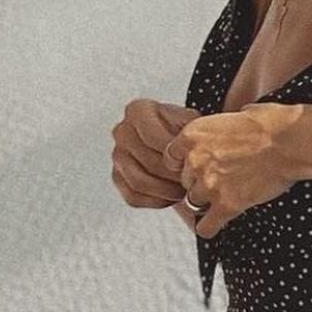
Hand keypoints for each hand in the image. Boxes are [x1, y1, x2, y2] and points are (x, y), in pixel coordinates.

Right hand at [110, 99, 199, 217]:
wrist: (175, 141)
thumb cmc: (185, 130)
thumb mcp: (192, 122)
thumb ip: (190, 134)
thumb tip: (189, 156)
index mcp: (138, 110)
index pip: (153, 137)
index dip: (175, 155)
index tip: (192, 163)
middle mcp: (123, 131)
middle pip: (148, 161)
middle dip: (174, 176)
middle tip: (193, 184)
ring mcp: (118, 155)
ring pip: (139, 181)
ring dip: (165, 191)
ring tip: (184, 191)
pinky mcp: (118, 178)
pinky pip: (133, 197)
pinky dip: (155, 200)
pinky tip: (171, 197)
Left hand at [168, 102, 305, 238]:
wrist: (290, 142)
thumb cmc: (270, 125)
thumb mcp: (233, 115)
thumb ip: (219, 130)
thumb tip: (224, 134)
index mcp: (193, 134)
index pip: (170, 157)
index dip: (184, 163)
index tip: (196, 166)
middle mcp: (195, 160)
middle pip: (184, 181)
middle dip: (199, 182)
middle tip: (221, 180)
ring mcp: (210, 185)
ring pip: (193, 203)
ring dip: (206, 202)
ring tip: (223, 198)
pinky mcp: (226, 205)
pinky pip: (205, 227)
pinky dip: (209, 228)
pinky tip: (216, 224)